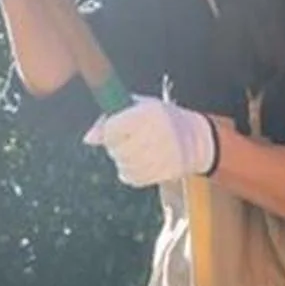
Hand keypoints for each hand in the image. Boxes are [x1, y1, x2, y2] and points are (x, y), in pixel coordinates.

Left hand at [85, 96, 216, 187]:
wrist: (196, 139)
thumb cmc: (162, 119)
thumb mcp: (140, 108)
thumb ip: (111, 118)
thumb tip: (88, 138)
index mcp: (149, 113)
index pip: (112, 128)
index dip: (109, 131)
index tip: (115, 130)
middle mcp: (155, 134)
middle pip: (116, 149)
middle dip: (116, 147)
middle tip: (128, 142)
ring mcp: (160, 155)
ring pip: (122, 165)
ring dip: (123, 160)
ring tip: (136, 151)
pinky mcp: (162, 173)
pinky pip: (131, 177)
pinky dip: (130, 172)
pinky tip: (141, 163)